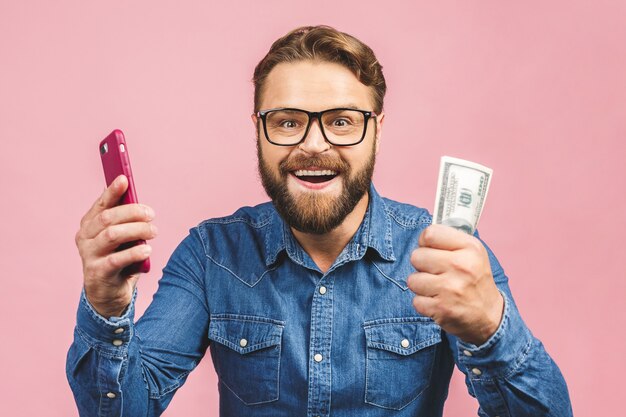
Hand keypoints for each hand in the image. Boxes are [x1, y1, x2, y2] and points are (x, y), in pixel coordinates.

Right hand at [74, 175, 156, 317]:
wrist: (107, 294)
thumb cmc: (118, 259)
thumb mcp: (121, 238)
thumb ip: (126, 222)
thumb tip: (140, 205)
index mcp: (89, 225)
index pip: (101, 204)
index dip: (112, 191)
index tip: (124, 179)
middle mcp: (85, 238)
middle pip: (108, 218)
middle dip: (133, 212)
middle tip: (151, 214)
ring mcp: (89, 255)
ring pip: (112, 234)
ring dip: (137, 230)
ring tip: (154, 231)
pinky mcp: (97, 272)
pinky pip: (117, 259)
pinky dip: (134, 252)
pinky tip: (147, 249)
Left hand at [407, 225, 503, 345]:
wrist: (489, 316)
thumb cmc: (475, 280)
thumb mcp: (473, 253)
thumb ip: (450, 239)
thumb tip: (425, 233)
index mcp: (470, 248)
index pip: (430, 233)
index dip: (425, 241)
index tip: (429, 248)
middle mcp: (461, 266)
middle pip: (417, 256)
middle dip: (422, 265)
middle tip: (435, 272)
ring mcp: (450, 288)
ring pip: (412, 280)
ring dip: (421, 285)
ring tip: (437, 288)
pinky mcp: (441, 308)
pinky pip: (415, 300)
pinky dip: (424, 303)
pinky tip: (438, 301)